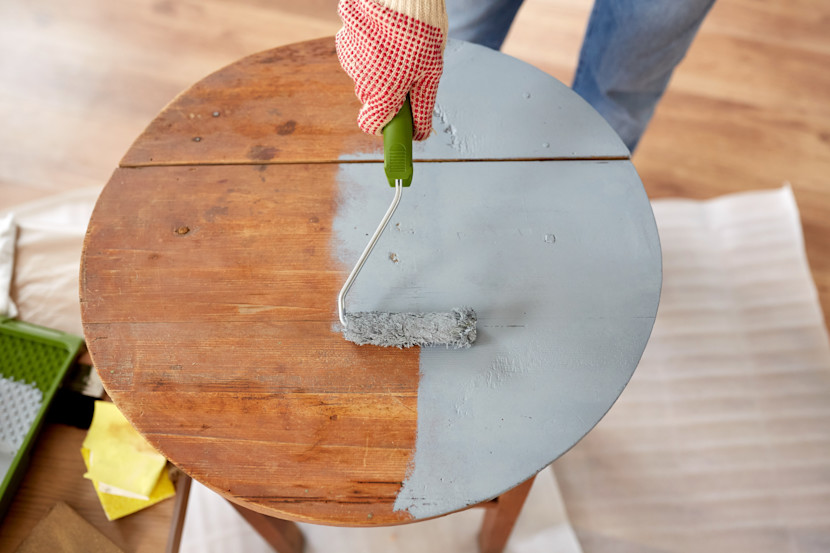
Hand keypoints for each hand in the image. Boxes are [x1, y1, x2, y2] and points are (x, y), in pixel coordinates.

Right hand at [336, 0, 446, 140]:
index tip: (397, 118)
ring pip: (363, 76)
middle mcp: (361, 80)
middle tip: (408, 73)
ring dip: (378, 70)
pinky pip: (356, 56)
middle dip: (387, 92)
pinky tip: (384, 37)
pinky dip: (369, 52)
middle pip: (371, 99)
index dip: (384, 124)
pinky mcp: (344, 40)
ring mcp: (350, 59)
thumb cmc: (421, 33)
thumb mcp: (431, 73)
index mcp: (383, 93)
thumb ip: (423, 107)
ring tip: (398, 48)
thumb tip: (420, 135)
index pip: (371, 125)